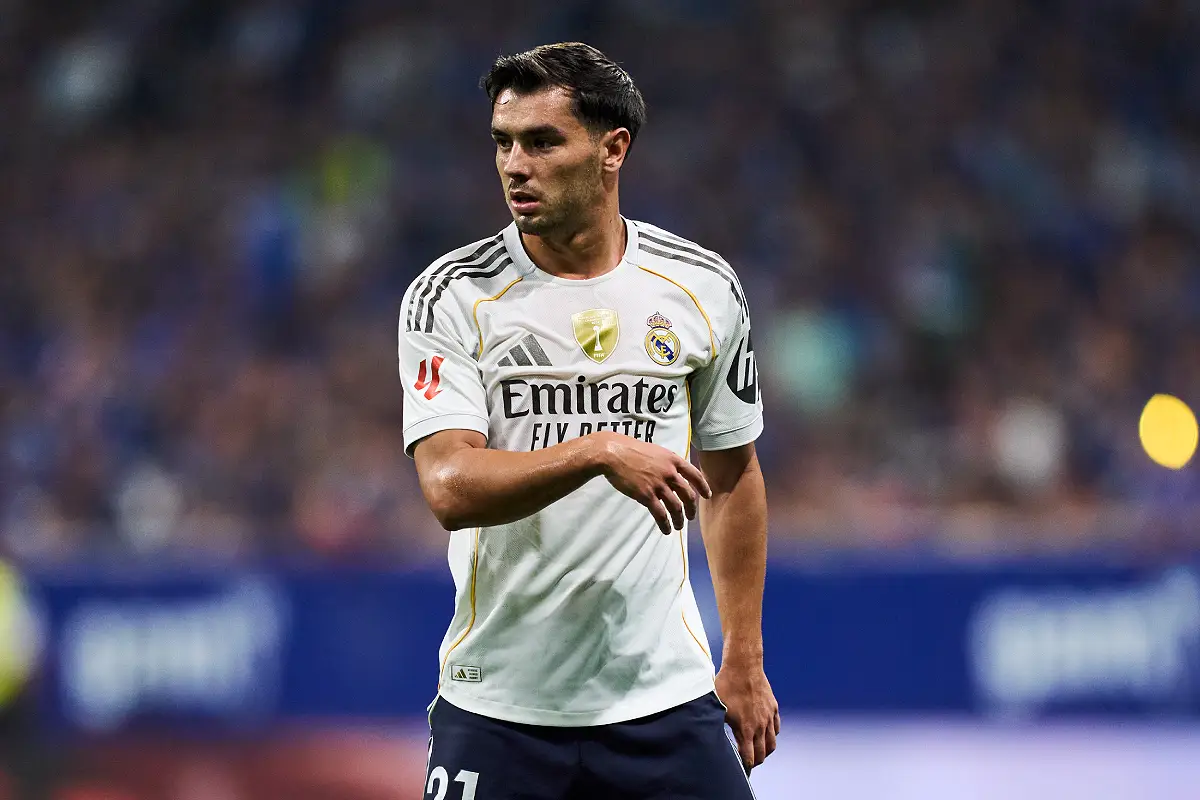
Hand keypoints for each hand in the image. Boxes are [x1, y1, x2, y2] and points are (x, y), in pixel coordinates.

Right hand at [593, 432, 711, 534]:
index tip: (707, 495)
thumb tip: (672, 473)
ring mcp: (659, 485)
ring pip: (676, 507)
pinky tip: (666, 530)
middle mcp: (669, 473)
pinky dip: (665, 524)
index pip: (695, 475)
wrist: (614, 453)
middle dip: (691, 508)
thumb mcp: (656, 451)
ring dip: (679, 519)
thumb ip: (666, 462)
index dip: (703, 487)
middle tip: (690, 516)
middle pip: (688, 494)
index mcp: (673, 460)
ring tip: (678, 526)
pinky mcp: (646, 495)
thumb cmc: (631, 450)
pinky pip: (660, 514)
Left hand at [715, 661, 778, 773]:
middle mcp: (760, 726)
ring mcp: (768, 717)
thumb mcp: (717, 706)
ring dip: (765, 751)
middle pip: (762, 754)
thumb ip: (714, 723)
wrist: (743, 666)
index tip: (739, 769)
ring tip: (757, 751)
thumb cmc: (727, 685)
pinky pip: (776, 728)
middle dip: (755, 761)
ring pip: (772, 743)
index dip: (745, 767)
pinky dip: (772, 735)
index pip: (749, 758)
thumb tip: (706, 735)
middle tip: (747, 763)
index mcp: (745, 729)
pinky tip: (764, 734)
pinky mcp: (773, 708)